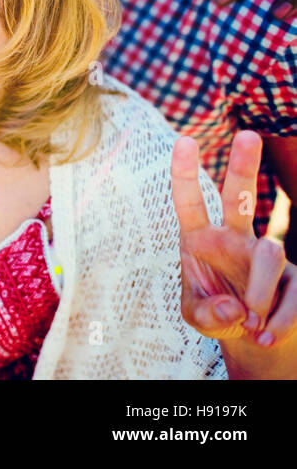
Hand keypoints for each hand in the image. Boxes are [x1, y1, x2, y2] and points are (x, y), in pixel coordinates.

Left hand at [171, 131, 294, 368]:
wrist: (250, 335)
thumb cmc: (216, 314)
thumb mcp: (199, 319)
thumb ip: (208, 314)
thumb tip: (235, 309)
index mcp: (200, 238)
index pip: (190, 201)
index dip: (186, 173)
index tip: (184, 140)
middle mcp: (234, 237)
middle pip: (240, 196)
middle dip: (244, 165)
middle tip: (249, 133)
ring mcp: (266, 254)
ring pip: (269, 255)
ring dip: (258, 294)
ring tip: (250, 325)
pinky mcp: (295, 276)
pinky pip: (292, 292)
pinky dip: (280, 319)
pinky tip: (265, 336)